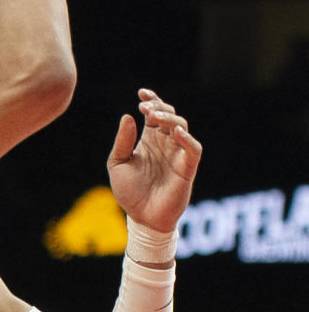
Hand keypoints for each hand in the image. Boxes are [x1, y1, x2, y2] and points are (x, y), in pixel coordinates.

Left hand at [107, 88, 202, 231]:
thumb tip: (128, 117)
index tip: (142, 93)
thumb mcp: (118, 164)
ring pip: (182, 127)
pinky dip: (187, 139)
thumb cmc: (130, 193)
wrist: (141, 218)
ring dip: (169, 118)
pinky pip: (193, 149)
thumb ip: (122, 142)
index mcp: (149, 141)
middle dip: (159, 107)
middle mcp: (165, 144)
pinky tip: (174, 132)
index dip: (152, 100)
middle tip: (144, 108)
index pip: (154, 114)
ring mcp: (177, 155)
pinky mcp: (187, 168)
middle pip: (169, 116)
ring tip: (154, 116)